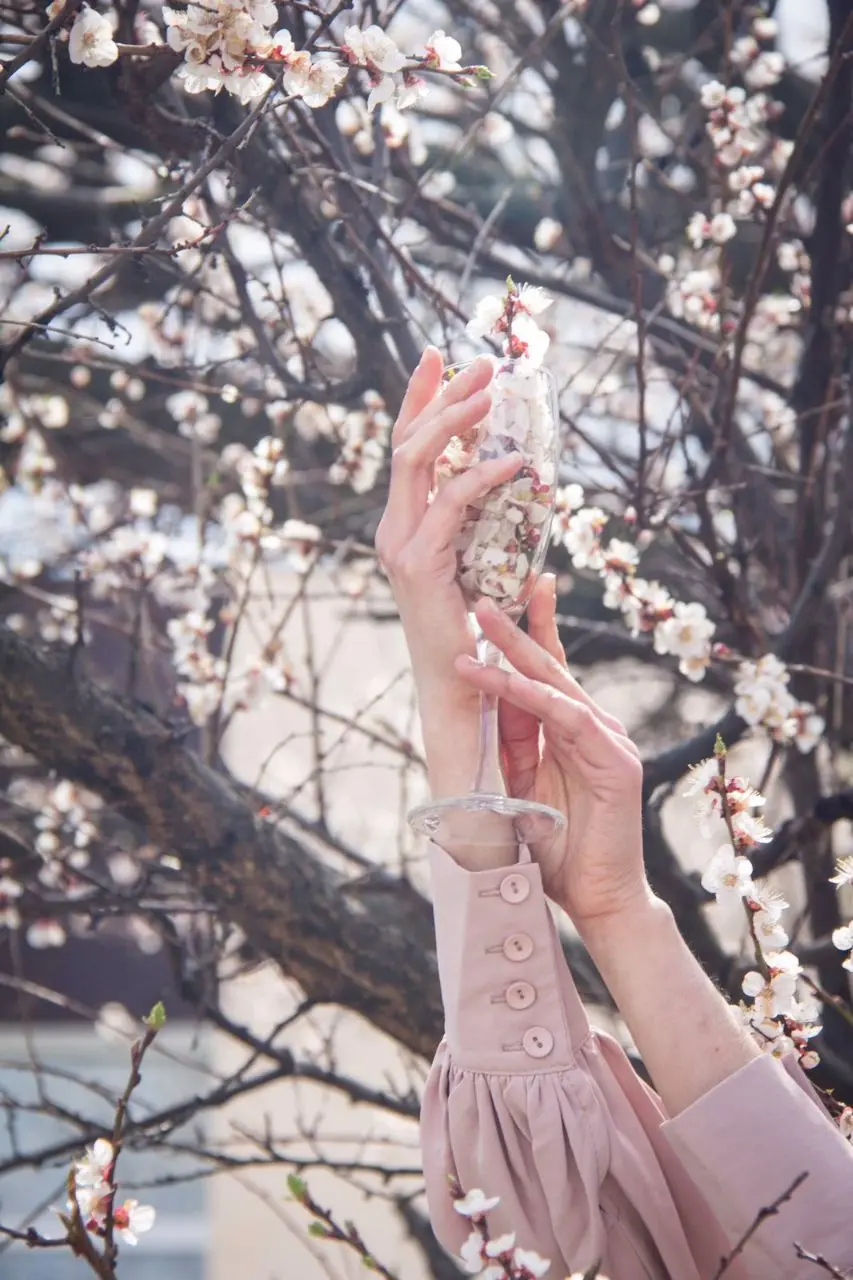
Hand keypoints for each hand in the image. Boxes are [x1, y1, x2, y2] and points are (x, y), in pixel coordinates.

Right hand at [375, 348, 522, 799]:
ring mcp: (399, 546)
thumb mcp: (485, 565)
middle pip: (406, 444)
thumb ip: (491, 525)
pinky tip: (516, 463)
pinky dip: (481, 477)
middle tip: (476, 362)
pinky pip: (449, 505)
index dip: (420, 399)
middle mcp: (394, 531)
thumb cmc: (477, 636)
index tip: (440, 357)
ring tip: (489, 391)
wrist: (460, 691)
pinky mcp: (416, 565)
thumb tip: (527, 482)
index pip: (408, 451)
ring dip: (453, 420)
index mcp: (406, 527)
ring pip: (416, 462)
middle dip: (439, 395)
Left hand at [455, 578, 653, 929]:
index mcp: (572, 731)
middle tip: (485, 591)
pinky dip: (534, 697)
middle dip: (517, 626)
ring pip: (556, 685)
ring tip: (480, 622)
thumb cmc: (556, 851)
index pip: (546, 673)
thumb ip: (509, 747)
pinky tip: (505, 678)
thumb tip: (478, 702)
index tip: (498, 596)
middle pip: (550, 666)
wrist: (597, 901)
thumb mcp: (520, 787)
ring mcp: (609, 741)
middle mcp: (595, 728)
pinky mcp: (615, 762)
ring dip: (514, 652)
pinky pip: (568, 718)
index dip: (525, 632)